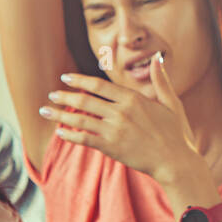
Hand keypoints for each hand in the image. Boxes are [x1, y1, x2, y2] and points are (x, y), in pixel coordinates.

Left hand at [42, 53, 205, 186]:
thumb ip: (161, 81)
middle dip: (64, 97)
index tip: (65, 78)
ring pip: (80, 120)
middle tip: (50, 95)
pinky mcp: (111, 148)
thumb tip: (157, 58)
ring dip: (60, 115)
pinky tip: (60, 132)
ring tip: (45, 111)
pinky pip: (85, 139)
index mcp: (133, 99)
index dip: (79, 81)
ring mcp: (114, 131)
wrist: (175, 162)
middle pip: (85, 101)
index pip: (99, 85)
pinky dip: (70, 135)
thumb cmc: (176, 133)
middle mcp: (121, 113)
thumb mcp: (172, 103)